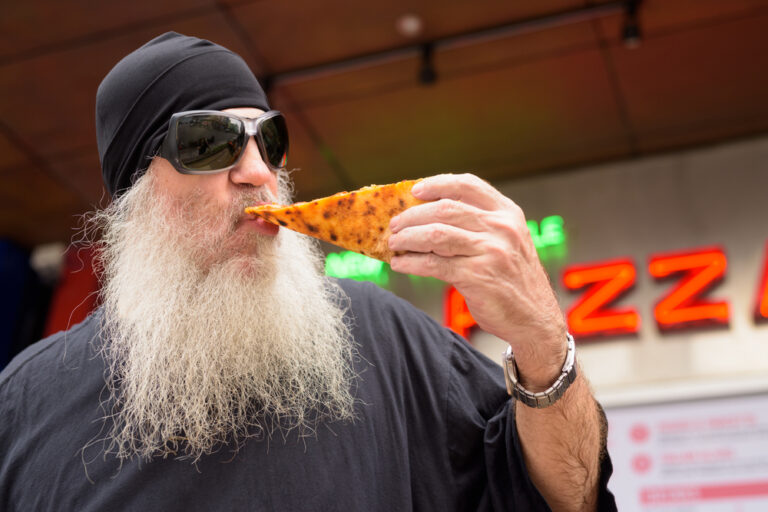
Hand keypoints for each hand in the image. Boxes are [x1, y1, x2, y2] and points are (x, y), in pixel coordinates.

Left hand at [388, 173, 567, 388]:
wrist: (535, 320)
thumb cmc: (513, 281)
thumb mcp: (506, 243)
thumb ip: (478, 225)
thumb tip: (427, 215)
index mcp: (508, 213)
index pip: (467, 185)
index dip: (437, 184)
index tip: (414, 191)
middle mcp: (501, 228)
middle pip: (445, 209)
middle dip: (413, 215)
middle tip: (395, 225)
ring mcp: (491, 251)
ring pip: (436, 234)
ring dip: (408, 238)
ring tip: (394, 244)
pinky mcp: (478, 276)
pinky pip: (434, 264)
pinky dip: (412, 263)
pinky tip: (400, 265)